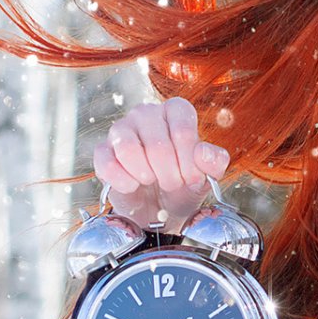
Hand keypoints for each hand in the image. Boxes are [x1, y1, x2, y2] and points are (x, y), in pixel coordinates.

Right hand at [93, 97, 231, 229]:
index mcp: (176, 110)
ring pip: (128, 149)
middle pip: (157, 145)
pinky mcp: (103, 151)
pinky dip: (123, 182)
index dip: (188, 161)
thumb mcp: (207, 176)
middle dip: (169, 174)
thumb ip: (214, 162)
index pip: (183, 129)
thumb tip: (203, 152)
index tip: (191, 178)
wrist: (159, 208)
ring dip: (145, 175)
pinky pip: (107, 163)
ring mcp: (121, 129)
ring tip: (152, 182)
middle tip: (172, 184)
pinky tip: (133, 186)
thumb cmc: (184, 184)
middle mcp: (146, 113)